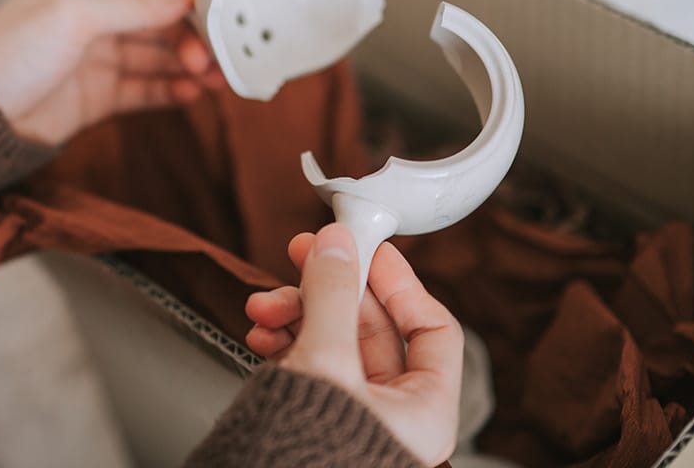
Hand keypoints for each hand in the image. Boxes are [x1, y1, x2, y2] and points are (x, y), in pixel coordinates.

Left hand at [0, 0, 224, 145]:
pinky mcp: (100, 94)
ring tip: (219, 78)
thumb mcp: (73, 16)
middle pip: (163, 15)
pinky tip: (193, 94)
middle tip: (218, 53)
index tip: (222, 5)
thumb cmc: (11, 52)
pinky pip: (146, 88)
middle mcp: (96, 14)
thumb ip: (134, 4)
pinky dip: (172, 90)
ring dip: (191, 63)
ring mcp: (99, 56)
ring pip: (160, 54)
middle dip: (195, 31)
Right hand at [244, 225, 462, 466]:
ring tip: (265, 306)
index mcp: (423, 411)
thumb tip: (338, 246)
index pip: (430, 327)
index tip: (369, 248)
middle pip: (371, 328)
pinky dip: (284, 339)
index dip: (399, 282)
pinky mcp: (316, 415)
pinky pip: (308, 361)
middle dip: (330, 291)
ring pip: (333, 340)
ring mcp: (353, 414)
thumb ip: (332, 296)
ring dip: (297, 312)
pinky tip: (262, 331)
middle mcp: (393, 414)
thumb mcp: (326, 362)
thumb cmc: (309, 458)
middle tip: (306, 256)